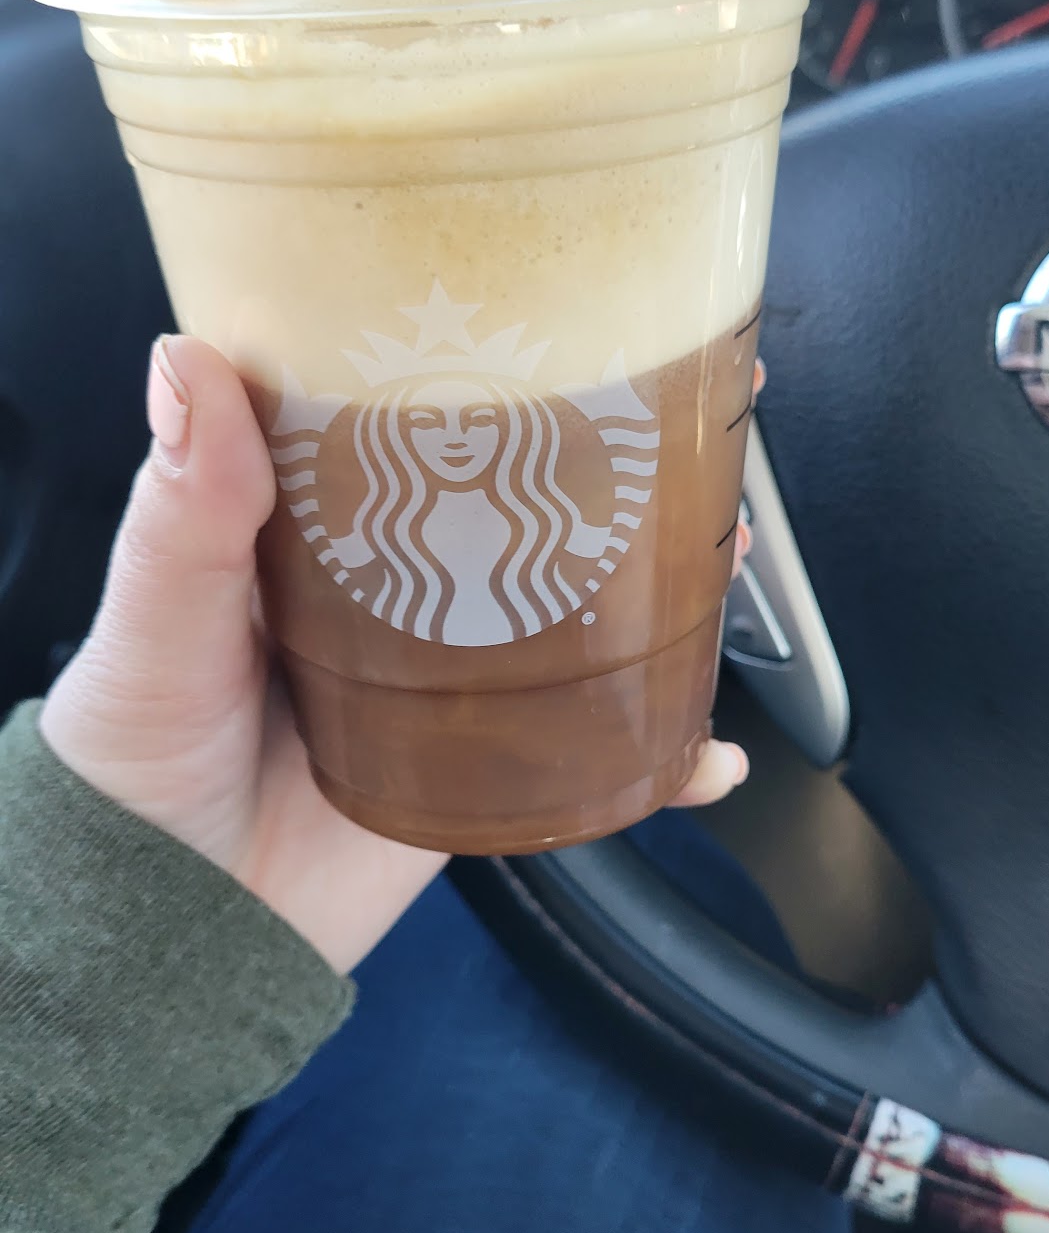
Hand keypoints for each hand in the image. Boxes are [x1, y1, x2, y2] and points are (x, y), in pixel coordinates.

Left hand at [41, 339, 753, 974]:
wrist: (171, 925)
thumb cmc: (135, 759)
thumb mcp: (154, 621)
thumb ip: (183, 514)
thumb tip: (190, 367)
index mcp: (323, 523)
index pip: (424, 415)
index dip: (504, 359)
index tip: (584, 307)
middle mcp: (403, 586)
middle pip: (533, 506)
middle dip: (626, 466)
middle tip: (702, 422)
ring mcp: (456, 678)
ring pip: (584, 615)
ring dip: (666, 588)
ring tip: (730, 552)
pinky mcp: (486, 770)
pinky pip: (594, 756)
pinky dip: (661, 759)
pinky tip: (706, 754)